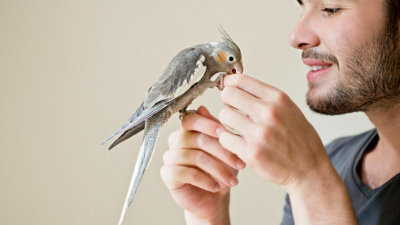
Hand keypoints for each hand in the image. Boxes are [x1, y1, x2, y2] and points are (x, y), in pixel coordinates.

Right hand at [160, 106, 245, 223]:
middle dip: (222, 152)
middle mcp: (176, 141)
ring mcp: (170, 157)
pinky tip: (216, 187)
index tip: (226, 134)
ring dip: (218, 169)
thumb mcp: (225, 148)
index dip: (208, 124)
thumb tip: (203, 108)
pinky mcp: (168, 174)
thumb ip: (216, 130)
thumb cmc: (220, 170)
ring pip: (194, 157)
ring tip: (232, 180)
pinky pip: (185, 173)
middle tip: (240, 163)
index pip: (191, 119)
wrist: (214, 198)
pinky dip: (205, 180)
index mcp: (188, 131)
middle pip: (196, 139)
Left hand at [217, 74, 331, 190]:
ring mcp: (259, 133)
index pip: (241, 80)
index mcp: (278, 99)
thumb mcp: (289, 109)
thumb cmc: (300, 141)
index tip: (226, 88)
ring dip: (226, 122)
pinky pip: (225, 138)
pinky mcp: (251, 152)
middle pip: (228, 94)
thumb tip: (237, 86)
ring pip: (223, 115)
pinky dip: (227, 140)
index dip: (228, 83)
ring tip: (236, 128)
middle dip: (226, 101)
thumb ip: (266, 98)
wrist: (309, 170)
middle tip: (232, 110)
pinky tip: (237, 142)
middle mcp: (269, 112)